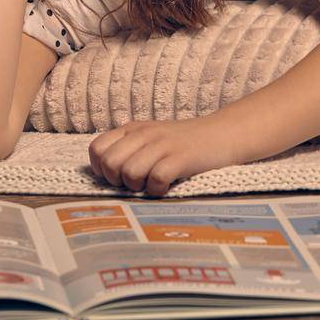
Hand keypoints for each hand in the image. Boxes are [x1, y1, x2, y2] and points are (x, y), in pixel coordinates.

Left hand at [88, 116, 240, 196]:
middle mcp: (144, 134)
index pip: (97, 149)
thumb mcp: (151, 138)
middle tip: (135, 184)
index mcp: (133, 129)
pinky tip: (166, 186)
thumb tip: (105, 174)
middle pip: (109, 164)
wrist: (222, 133)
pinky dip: (158, 190)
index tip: (117, 178)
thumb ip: (128, 149)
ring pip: (129, 172)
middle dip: (117, 182)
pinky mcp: (181, 158)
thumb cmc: (183, 142)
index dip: (100, 169)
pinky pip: (156, 179)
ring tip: (152, 184)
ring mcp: (162, 145)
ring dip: (138, 187)